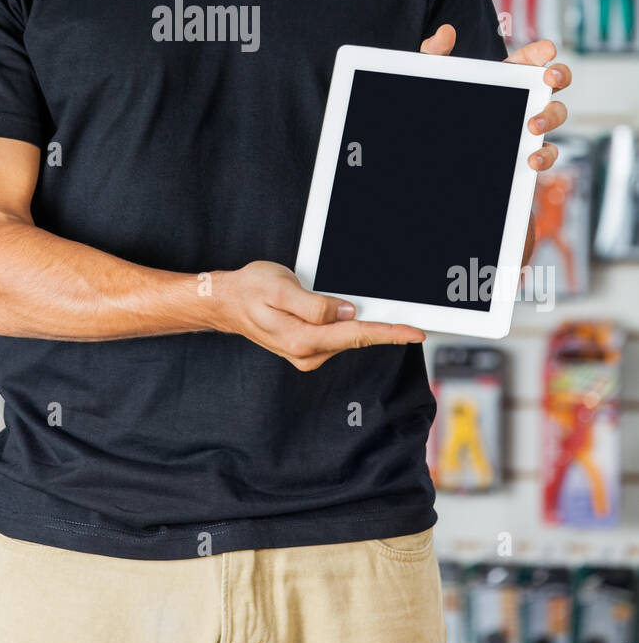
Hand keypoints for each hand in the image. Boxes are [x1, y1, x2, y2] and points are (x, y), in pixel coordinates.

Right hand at [211, 260, 425, 371]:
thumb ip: (314, 304)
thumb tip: (346, 312)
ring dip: (366, 327)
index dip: (389, 333)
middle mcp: (307, 353)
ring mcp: (306, 354)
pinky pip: (336, 339)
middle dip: (385, 331)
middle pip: (357, 339)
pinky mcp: (306, 350)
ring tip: (381, 315)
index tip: (414, 332)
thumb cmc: (250, 289)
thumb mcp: (280, 287)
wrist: (227, 303)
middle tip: (414, 323)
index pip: (356, 336)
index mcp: (302, 339)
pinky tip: (351, 317)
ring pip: (347, 339)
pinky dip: (350, 328)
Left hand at [420, 25, 571, 266]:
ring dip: (551, 117)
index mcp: (502, 80)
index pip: (527, 60)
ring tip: (534, 124)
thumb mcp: (431, 83)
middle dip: (558, 77)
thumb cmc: (439, 115)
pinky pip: (546, 155)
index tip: (545, 49)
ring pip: (555, 117)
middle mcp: (519, 103)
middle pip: (552, 85)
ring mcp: (525, 130)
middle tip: (548, 78)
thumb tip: (444, 33)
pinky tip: (531, 159)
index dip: (540, 52)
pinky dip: (545, 157)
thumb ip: (433, 56)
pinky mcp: (524, 157)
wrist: (433, 167)